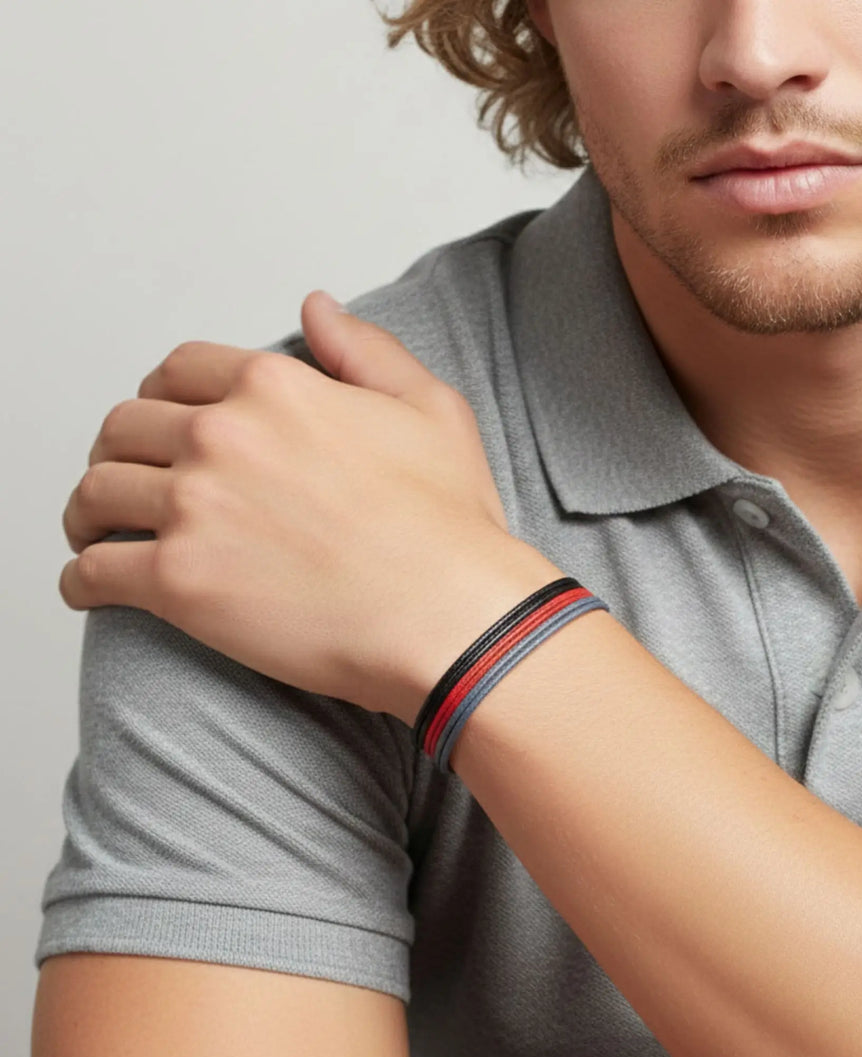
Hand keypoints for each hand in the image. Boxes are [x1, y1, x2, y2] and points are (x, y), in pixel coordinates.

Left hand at [59, 290, 561, 723]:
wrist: (449, 615)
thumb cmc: (448, 525)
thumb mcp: (431, 408)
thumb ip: (365, 349)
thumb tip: (315, 306)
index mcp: (275, 387)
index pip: (178, 370)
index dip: (161, 394)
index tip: (161, 421)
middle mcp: (223, 436)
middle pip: (125, 426)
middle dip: (119, 450)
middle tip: (126, 476)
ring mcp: (195, 507)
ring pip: (97, 493)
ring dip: (88, 510)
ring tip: (97, 530)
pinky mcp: (179, 581)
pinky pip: (94, 571)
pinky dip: (82, 579)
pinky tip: (93, 584)